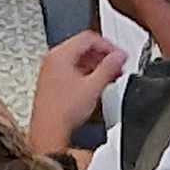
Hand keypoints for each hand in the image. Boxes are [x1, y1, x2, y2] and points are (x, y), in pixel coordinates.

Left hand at [29, 32, 129, 153]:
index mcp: (60, 54)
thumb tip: (119, 56)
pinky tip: (96, 85)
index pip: (88, 38)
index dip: (108, 45)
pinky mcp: (51, 83)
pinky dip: (87, 74)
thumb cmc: (63, 111)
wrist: (49, 131)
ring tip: (110, 77)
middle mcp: (53, 59)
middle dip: (103, 56)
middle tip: (117, 66)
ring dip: (96, 65)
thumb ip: (109, 68)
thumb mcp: (93, 86)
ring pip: (78, 59)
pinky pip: (72, 70)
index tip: (120, 55)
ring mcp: (50, 71)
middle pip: (83, 47)